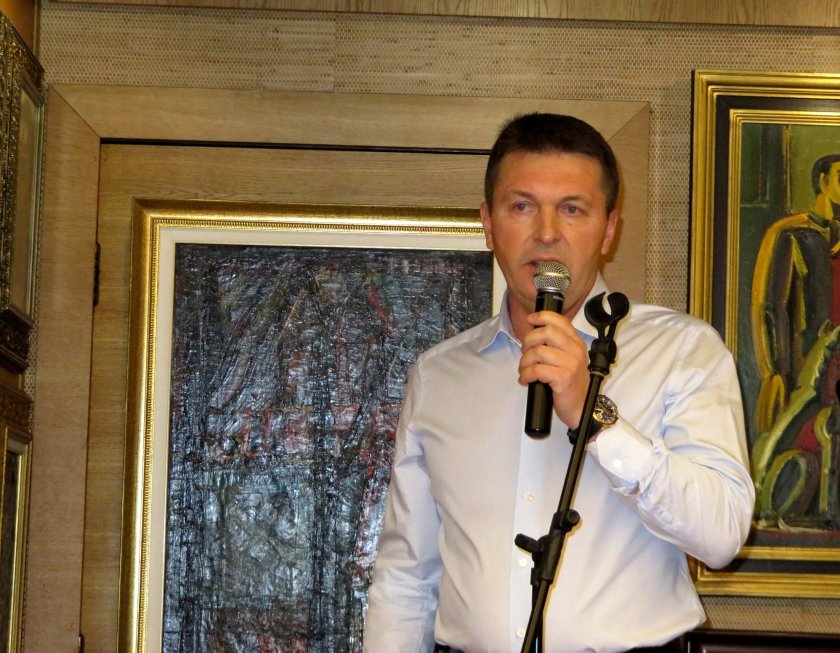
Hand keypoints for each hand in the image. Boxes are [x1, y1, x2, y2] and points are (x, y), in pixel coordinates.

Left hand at [518, 310, 589, 428]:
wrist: (581, 408)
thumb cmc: (571, 385)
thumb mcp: (568, 360)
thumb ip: (557, 346)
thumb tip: (534, 335)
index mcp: (576, 343)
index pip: (560, 321)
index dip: (542, 316)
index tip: (530, 319)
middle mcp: (575, 350)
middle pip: (546, 332)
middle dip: (528, 341)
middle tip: (525, 353)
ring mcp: (570, 364)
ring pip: (538, 352)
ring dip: (524, 361)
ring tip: (524, 370)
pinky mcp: (563, 378)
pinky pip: (536, 370)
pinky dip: (525, 374)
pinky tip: (525, 380)